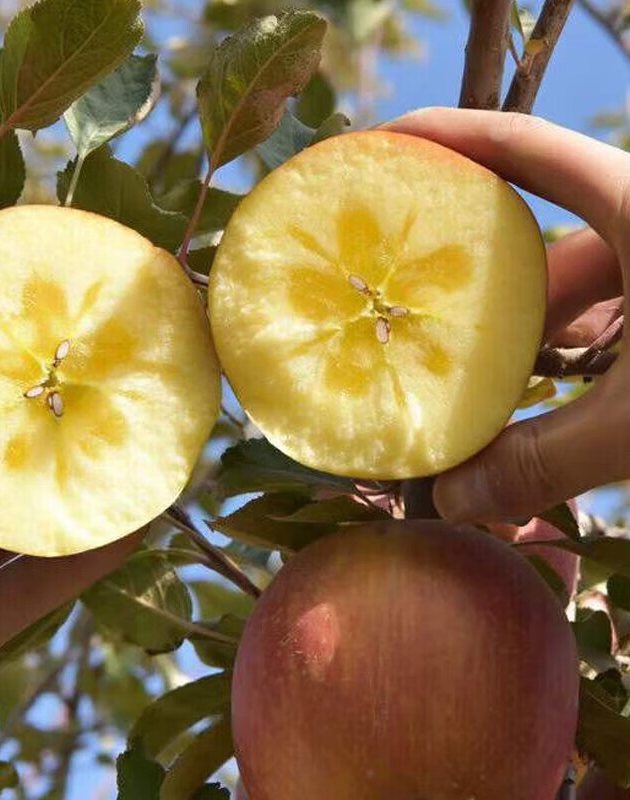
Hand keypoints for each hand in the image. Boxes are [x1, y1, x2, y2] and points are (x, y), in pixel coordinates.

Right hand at [381, 108, 629, 522]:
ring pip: (571, 296)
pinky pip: (604, 329)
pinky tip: (531, 407)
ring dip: (518, 343)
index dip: (451, 139)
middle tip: (406, 318)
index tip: (385, 142)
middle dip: (473, 288)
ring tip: (457, 383)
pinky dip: (566, 365)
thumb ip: (548, 460)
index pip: (528, 151)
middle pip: (538, 244)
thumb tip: (452, 504)